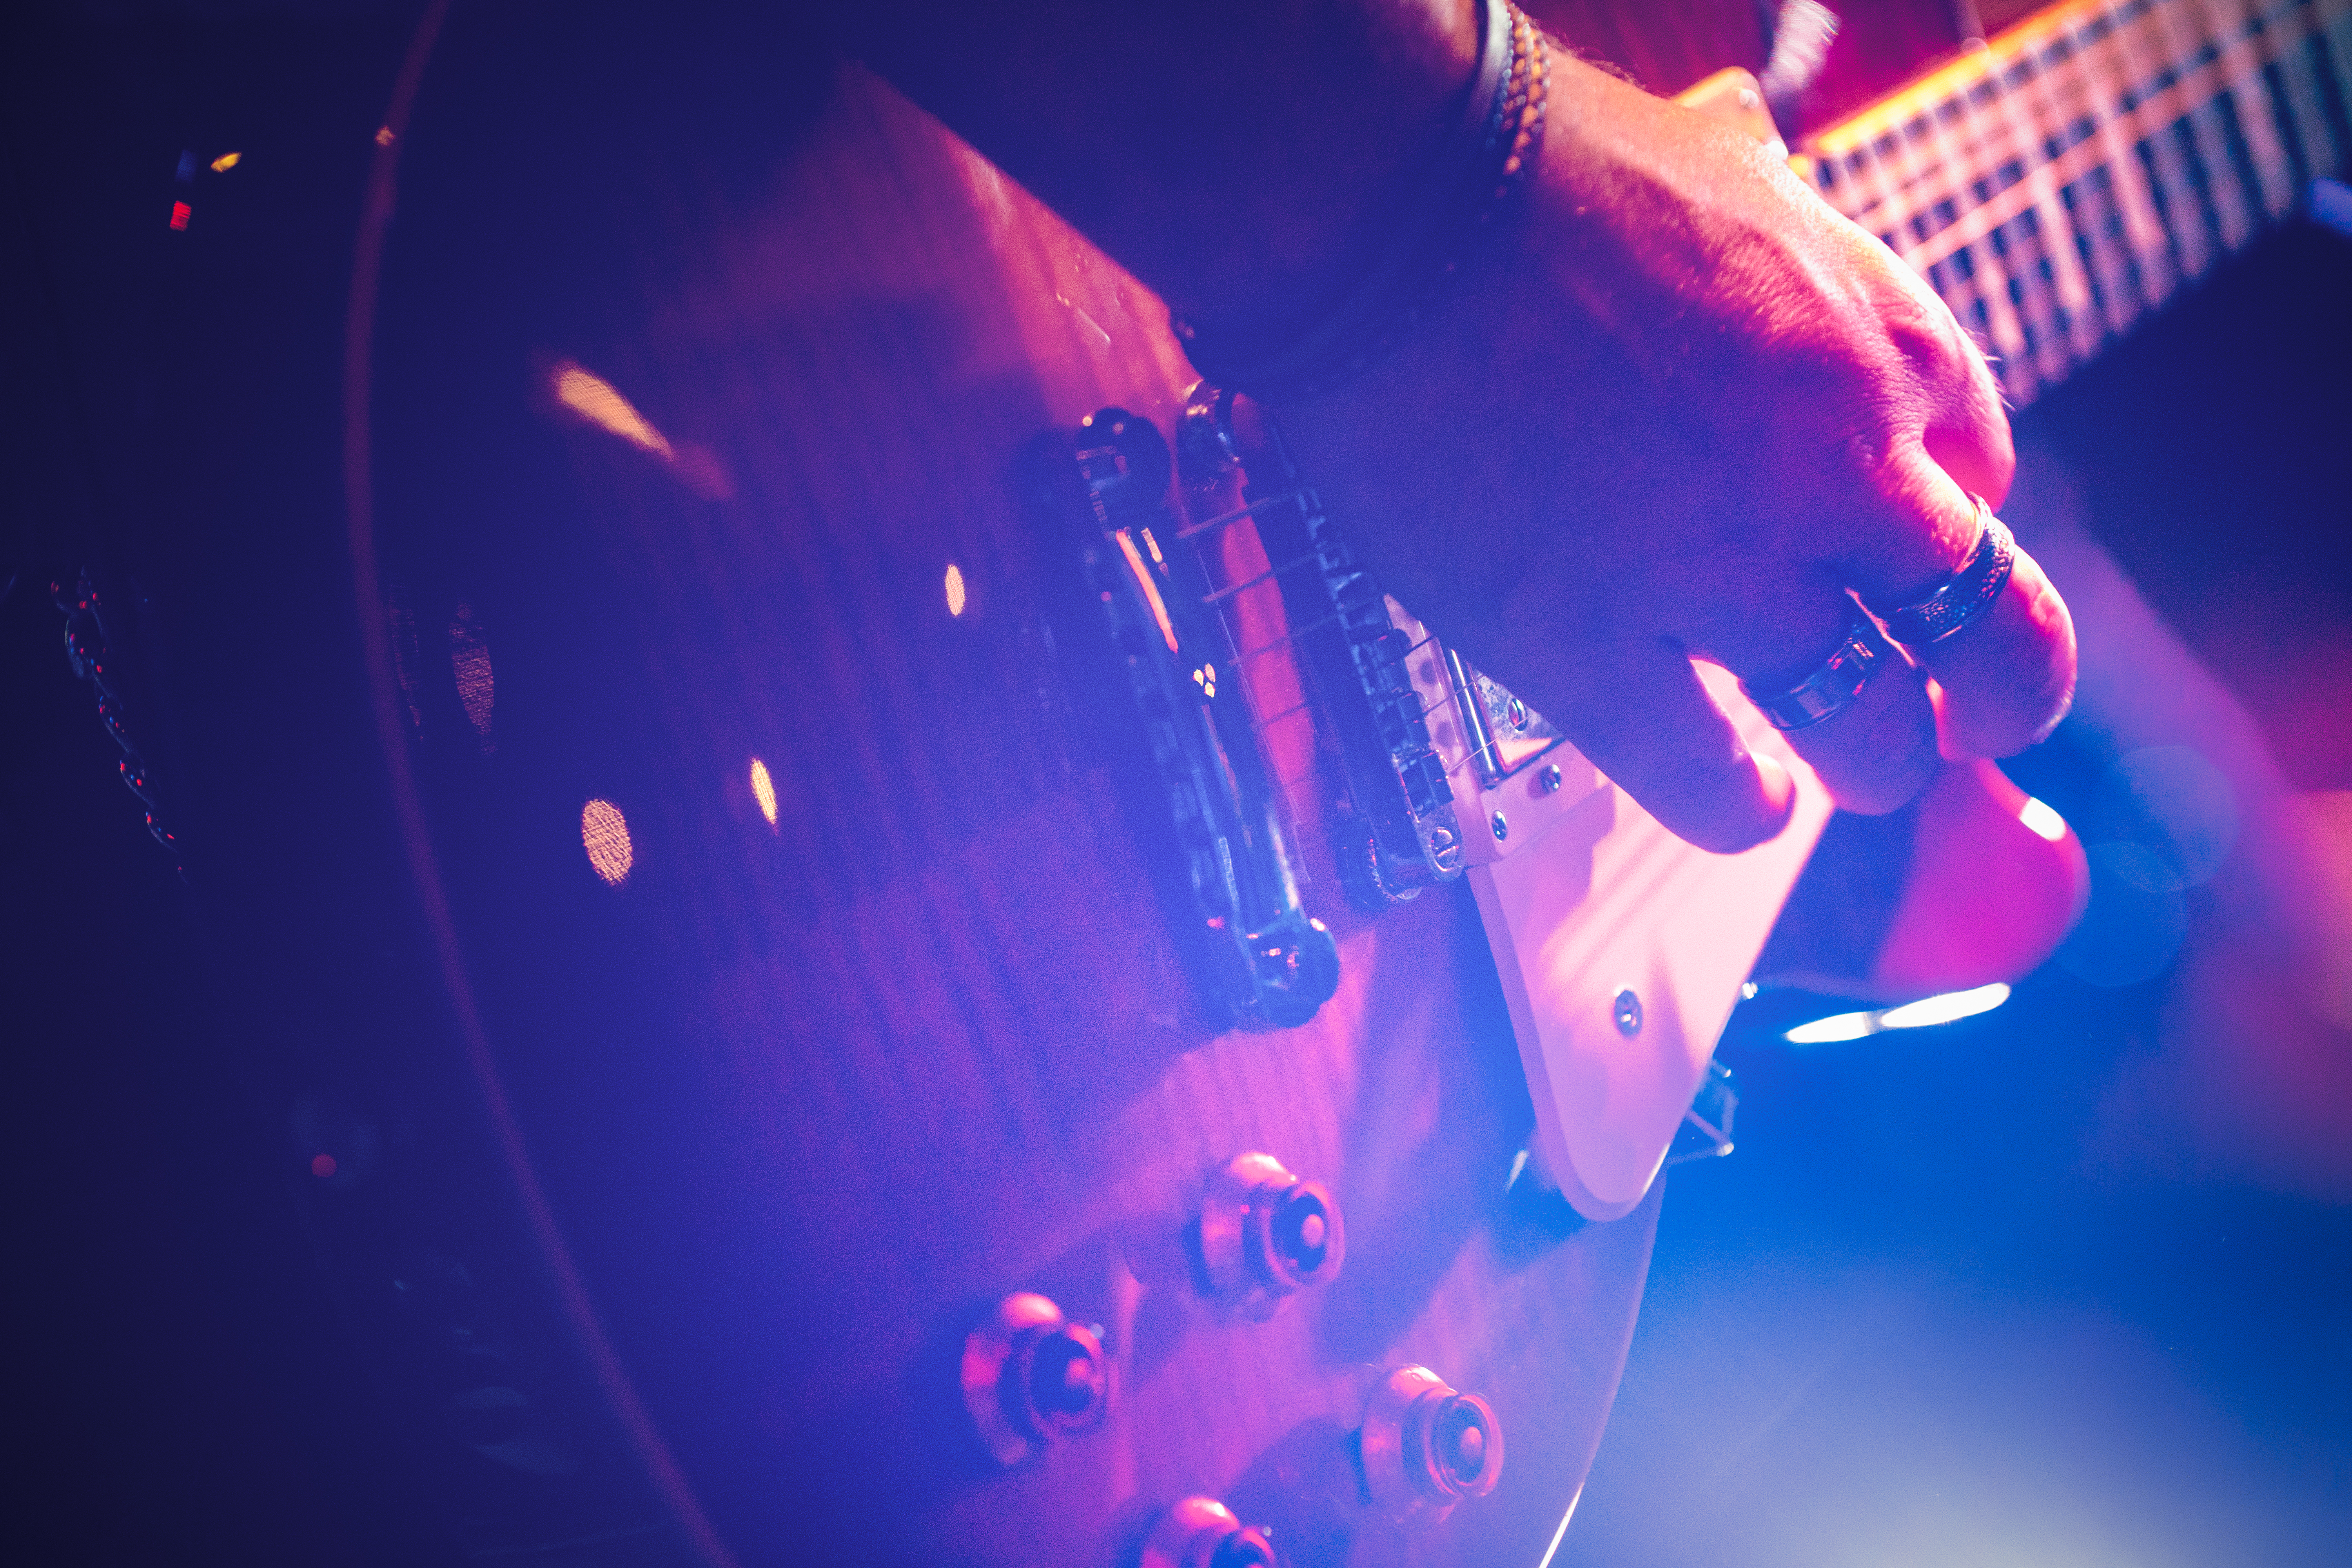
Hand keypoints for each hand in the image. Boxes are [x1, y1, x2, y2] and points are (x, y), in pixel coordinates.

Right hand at [1269, 54, 2076, 852]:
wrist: (1398, 209)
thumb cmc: (1539, 170)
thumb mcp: (1736, 183)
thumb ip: (1788, 259)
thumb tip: (1775, 266)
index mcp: (1883, 346)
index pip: (1983, 475)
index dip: (1947, 524)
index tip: (1909, 545)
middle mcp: (1838, 473)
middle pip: (1990, 631)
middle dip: (1995, 691)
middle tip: (1967, 715)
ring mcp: (1721, 575)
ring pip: (1874, 728)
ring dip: (1876, 759)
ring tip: (1853, 766)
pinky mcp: (1593, 650)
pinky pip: (1713, 783)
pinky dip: (1742, 807)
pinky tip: (1743, 801)